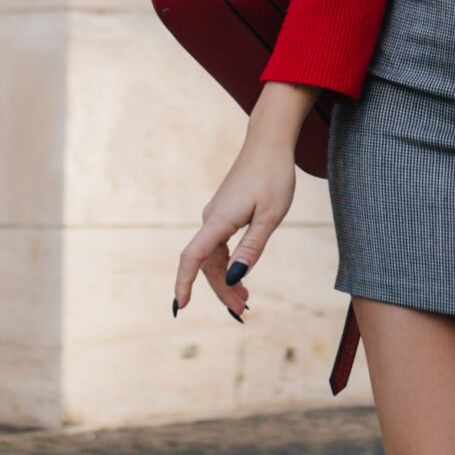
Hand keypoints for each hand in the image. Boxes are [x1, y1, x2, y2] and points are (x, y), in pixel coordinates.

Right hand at [175, 82, 316, 321]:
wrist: (269, 142)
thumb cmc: (274, 176)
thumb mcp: (270, 216)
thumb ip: (252, 248)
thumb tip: (235, 278)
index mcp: (220, 220)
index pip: (193, 257)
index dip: (183, 283)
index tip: (180, 306)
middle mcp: (212, 218)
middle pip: (207, 263)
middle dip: (221, 290)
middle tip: (241, 311)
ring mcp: (217, 215)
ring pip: (214, 256)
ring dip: (226, 279)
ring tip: (244, 300)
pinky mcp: (224, 212)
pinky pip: (219, 245)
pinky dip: (228, 264)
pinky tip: (240, 275)